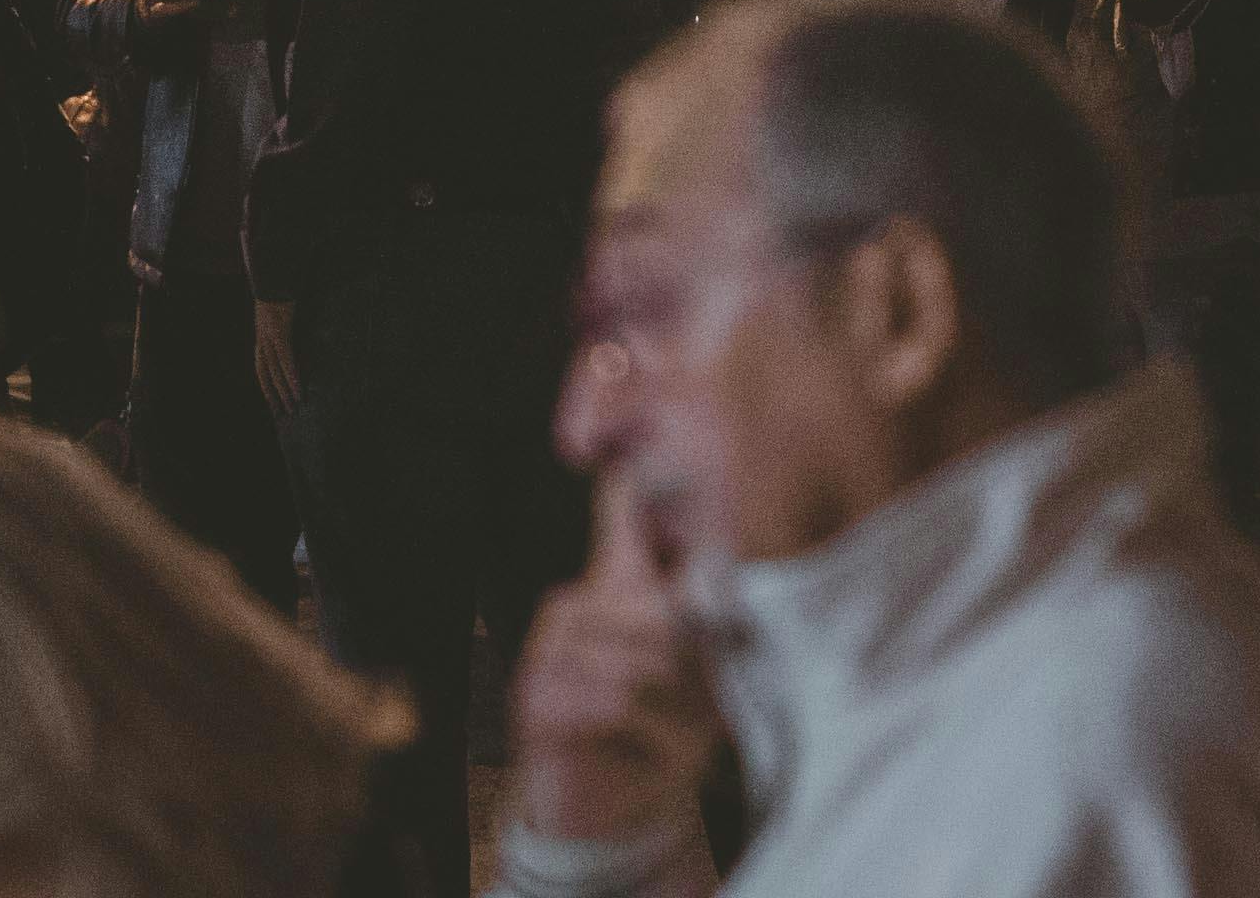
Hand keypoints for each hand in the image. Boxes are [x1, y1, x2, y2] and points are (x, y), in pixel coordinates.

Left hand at [251, 296, 303, 418]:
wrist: (275, 272)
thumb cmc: (279, 287)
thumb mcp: (279, 310)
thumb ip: (284, 323)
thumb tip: (292, 330)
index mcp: (261, 336)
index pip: (261, 368)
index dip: (266, 386)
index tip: (272, 402)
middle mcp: (262, 340)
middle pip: (266, 375)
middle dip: (274, 396)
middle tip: (283, 414)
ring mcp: (269, 337)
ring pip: (276, 372)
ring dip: (285, 392)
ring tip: (294, 407)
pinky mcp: (280, 333)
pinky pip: (287, 360)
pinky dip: (292, 376)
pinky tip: (299, 389)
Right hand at [507, 475, 718, 848]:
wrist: (614, 810)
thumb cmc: (661, 731)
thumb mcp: (699, 674)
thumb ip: (704, 623)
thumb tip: (725, 568)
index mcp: (614, 592)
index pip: (617, 522)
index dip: (626, 487)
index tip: (630, 449)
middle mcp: (573, 610)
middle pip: (657, 615)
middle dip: (693, 670)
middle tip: (703, 708)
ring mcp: (547, 654)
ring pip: (639, 663)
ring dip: (675, 711)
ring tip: (677, 736)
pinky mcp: (534, 700)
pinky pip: (612, 702)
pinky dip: (647, 735)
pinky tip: (646, 751)